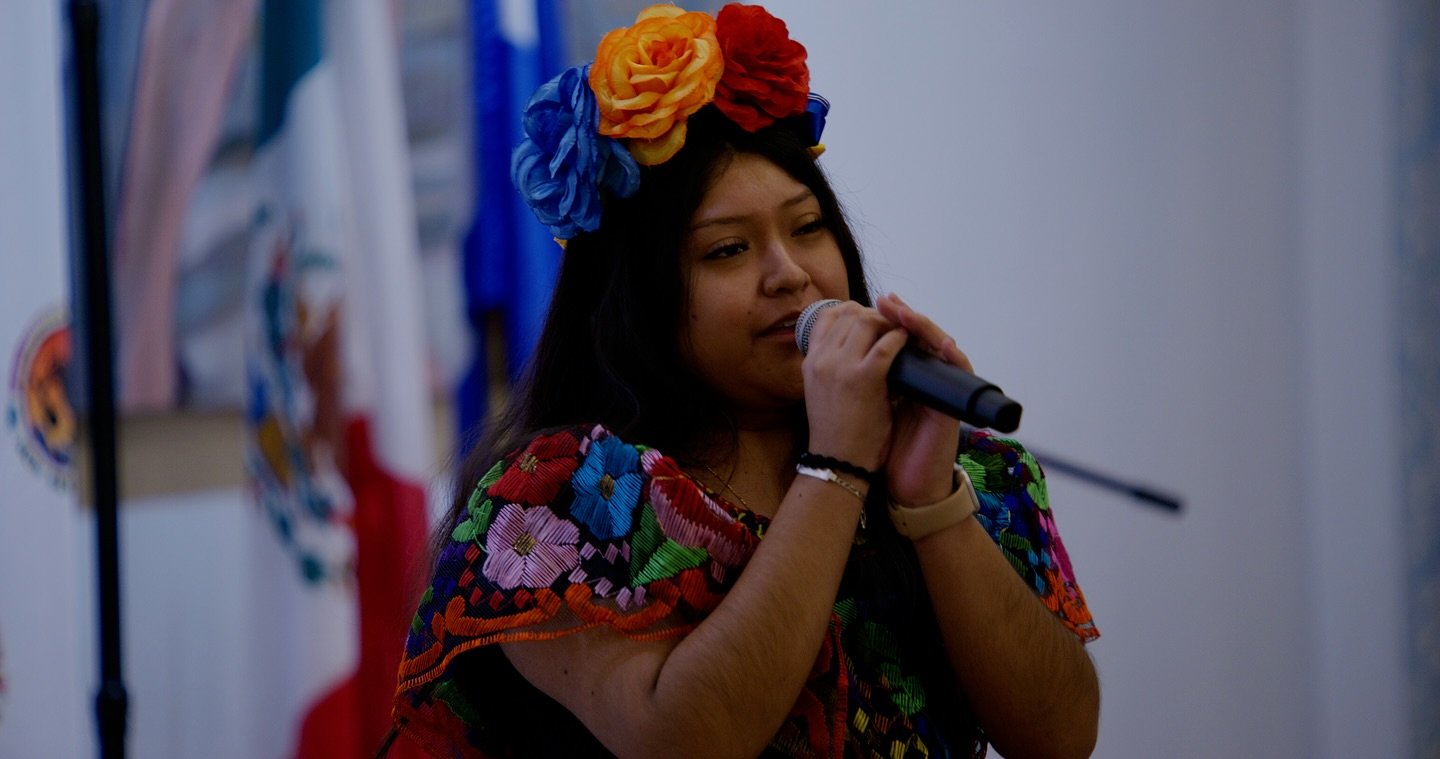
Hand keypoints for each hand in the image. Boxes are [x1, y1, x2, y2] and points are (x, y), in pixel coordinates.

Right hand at [800, 300, 908, 470]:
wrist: (838, 460)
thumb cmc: (834, 430)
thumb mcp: (820, 390)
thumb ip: (830, 365)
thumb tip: (852, 345)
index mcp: (810, 360)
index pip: (828, 315)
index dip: (852, 311)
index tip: (869, 319)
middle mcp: (822, 358)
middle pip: (849, 314)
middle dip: (874, 314)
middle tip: (891, 326)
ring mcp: (841, 366)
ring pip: (868, 322)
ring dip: (888, 323)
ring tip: (901, 334)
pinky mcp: (864, 378)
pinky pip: (887, 345)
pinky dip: (900, 339)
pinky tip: (908, 344)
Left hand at [874, 293, 968, 506]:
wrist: (904, 484)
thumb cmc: (884, 446)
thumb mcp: (869, 403)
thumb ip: (867, 377)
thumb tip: (844, 347)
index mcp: (907, 376)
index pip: (903, 337)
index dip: (889, 319)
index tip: (872, 303)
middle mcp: (927, 378)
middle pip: (922, 334)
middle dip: (903, 315)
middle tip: (887, 300)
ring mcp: (942, 389)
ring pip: (942, 345)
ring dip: (923, 326)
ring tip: (905, 312)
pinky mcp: (953, 405)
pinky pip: (959, 372)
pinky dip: (951, 355)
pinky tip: (940, 342)